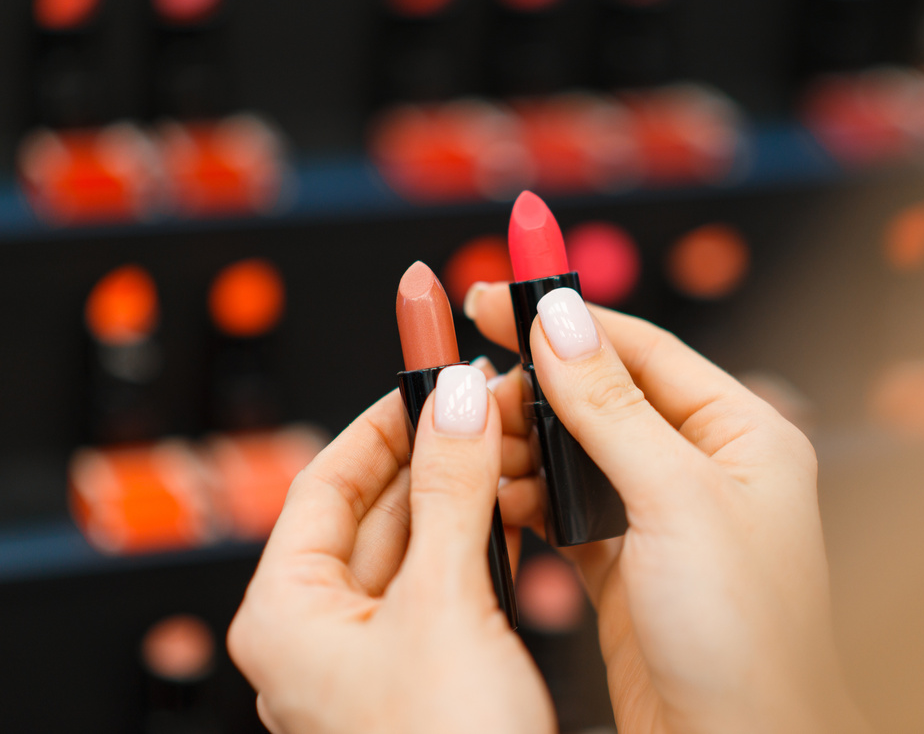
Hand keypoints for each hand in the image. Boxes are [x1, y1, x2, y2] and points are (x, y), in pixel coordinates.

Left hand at [227, 367, 554, 733]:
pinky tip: (515, 509)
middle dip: (432, 451)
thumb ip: (449, 491)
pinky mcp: (423, 669)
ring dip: (461, 491)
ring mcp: (371, 655)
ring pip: (414, 542)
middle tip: (485, 401)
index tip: (429, 375)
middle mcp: (320, 633)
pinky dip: (478, 539)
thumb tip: (454, 401)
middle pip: (372, 507)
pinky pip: (442, 581)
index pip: (324, 482)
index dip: (380, 420)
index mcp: (287, 614)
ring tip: (509, 443)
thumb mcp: (445, 603)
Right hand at [466, 283, 869, 733]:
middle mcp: (707, 471)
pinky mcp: (629, 570)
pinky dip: (527, 501)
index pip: (643, 351)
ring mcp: (666, 521)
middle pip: (604, 398)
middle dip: (535, 392)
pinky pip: (566, 512)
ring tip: (477, 452)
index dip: (567, 321)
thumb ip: (612, 407)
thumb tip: (561, 319)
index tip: (495, 298)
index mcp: (743, 436)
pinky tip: (497, 500)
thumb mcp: (677, 501)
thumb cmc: (743, 637)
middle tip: (471, 396)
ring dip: (523, 448)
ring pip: (578, 456)